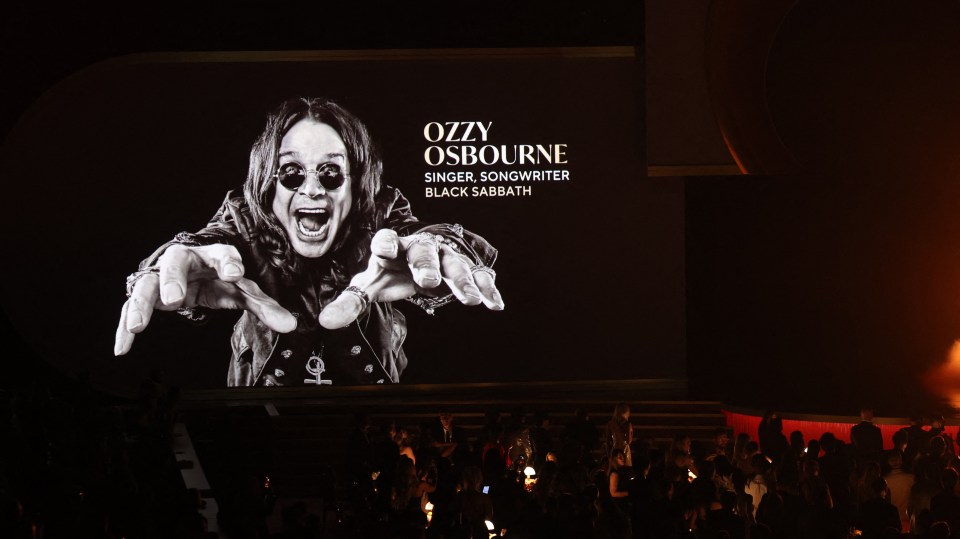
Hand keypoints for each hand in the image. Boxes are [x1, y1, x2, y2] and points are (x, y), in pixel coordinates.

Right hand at [114, 244, 296, 354]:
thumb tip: (290, 325)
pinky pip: (131, 309)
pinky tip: (122, 347)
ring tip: (139, 325)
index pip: (223, 254)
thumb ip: (264, 306)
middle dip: (174, 279)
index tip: (235, 273)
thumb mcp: (243, 290)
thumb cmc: (220, 277)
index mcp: (213, 255)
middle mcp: (184, 261)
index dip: (228, 262)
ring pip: (147, 285)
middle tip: (175, 299)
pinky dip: (124, 328)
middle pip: (175, 263)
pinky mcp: (147, 295)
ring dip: (141, 304)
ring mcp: (161, 277)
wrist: (196, 268)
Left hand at [318, 229, 503, 327]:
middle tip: (429, 280)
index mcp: (392, 247)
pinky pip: (479, 276)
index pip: (385, 240)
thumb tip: (325, 321)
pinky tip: (495, 303)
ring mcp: (445, 257)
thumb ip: (350, 302)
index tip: (385, 247)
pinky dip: (487, 289)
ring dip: (463, 281)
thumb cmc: (392, 270)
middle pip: (423, 252)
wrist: (421, 256)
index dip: (385, 243)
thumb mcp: (370, 285)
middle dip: (427, 265)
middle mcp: (420, 247)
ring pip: (455, 264)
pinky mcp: (466, 269)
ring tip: (469, 300)